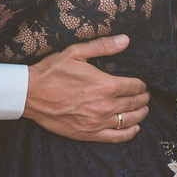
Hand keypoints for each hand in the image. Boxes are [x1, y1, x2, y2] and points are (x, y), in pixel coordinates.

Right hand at [24, 35, 149, 143]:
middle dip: (143, 99)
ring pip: (129, 121)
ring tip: (143, 110)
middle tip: (146, 96)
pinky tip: (134, 128)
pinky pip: (116, 137)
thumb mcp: (77, 52)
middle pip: (134, 103)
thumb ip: (103, 46)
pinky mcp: (89, 134)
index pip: (134, 86)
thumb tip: (125, 39)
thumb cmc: (52, 71)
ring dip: (140, 115)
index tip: (143, 84)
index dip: (142, 85)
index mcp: (105, 85)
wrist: (30, 94)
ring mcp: (97, 122)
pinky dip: (129, 133)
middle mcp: (105, 105)